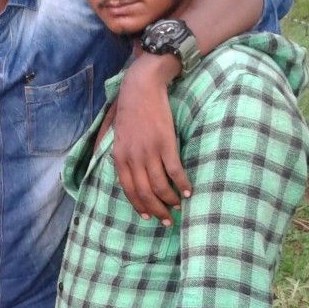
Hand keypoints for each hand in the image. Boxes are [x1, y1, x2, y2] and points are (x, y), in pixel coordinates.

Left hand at [113, 54, 191, 222]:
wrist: (142, 87)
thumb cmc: (132, 111)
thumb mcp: (119, 136)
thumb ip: (122, 156)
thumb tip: (127, 175)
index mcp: (120, 157)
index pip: (128, 190)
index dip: (139, 205)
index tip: (148, 216)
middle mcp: (133, 158)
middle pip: (145, 192)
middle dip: (156, 210)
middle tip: (167, 220)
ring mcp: (150, 151)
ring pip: (160, 186)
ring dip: (171, 200)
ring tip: (179, 206)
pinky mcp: (166, 143)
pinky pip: (175, 171)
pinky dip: (182, 184)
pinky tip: (189, 191)